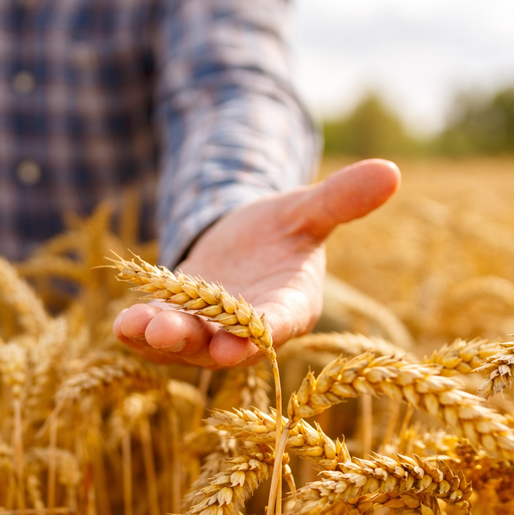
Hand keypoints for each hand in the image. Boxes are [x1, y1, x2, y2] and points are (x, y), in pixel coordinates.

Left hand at [113, 159, 399, 367]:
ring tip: (136, 325)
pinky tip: (122, 325)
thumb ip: (341, 199)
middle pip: (223, 343)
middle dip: (198, 340)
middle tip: (170, 333)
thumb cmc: (284, 233)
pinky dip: (139, 333)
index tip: (243, 339)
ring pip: (185, 344)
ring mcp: (209, 333)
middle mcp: (247, 332)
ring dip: (160, 338)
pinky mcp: (177, 325)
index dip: (261, 331)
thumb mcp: (307, 211)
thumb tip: (391, 170)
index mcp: (288, 307)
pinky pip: (157, 336)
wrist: (244, 247)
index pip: (277, 323)